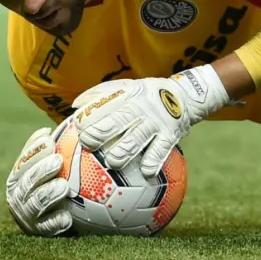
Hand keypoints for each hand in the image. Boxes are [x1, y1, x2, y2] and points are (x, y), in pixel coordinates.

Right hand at [5, 127, 71, 236]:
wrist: (64, 215)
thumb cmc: (60, 181)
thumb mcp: (53, 163)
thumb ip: (50, 148)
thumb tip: (47, 129)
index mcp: (19, 177)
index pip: (24, 161)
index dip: (34, 149)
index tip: (50, 138)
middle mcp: (18, 196)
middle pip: (26, 182)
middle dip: (40, 170)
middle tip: (58, 160)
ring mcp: (28, 215)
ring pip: (34, 204)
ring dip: (47, 194)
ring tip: (63, 186)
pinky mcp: (40, 232)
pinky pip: (47, 228)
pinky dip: (55, 222)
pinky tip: (67, 217)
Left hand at [70, 66, 229, 178]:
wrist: (185, 95)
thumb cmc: (147, 95)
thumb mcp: (127, 87)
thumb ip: (101, 94)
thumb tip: (75, 107)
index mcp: (127, 96)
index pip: (105, 104)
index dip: (90, 116)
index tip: (77, 126)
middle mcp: (141, 108)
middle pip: (120, 120)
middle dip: (103, 132)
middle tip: (88, 143)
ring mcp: (156, 122)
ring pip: (138, 138)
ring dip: (125, 151)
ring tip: (113, 162)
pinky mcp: (171, 135)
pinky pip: (162, 150)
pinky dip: (154, 161)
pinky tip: (146, 173)